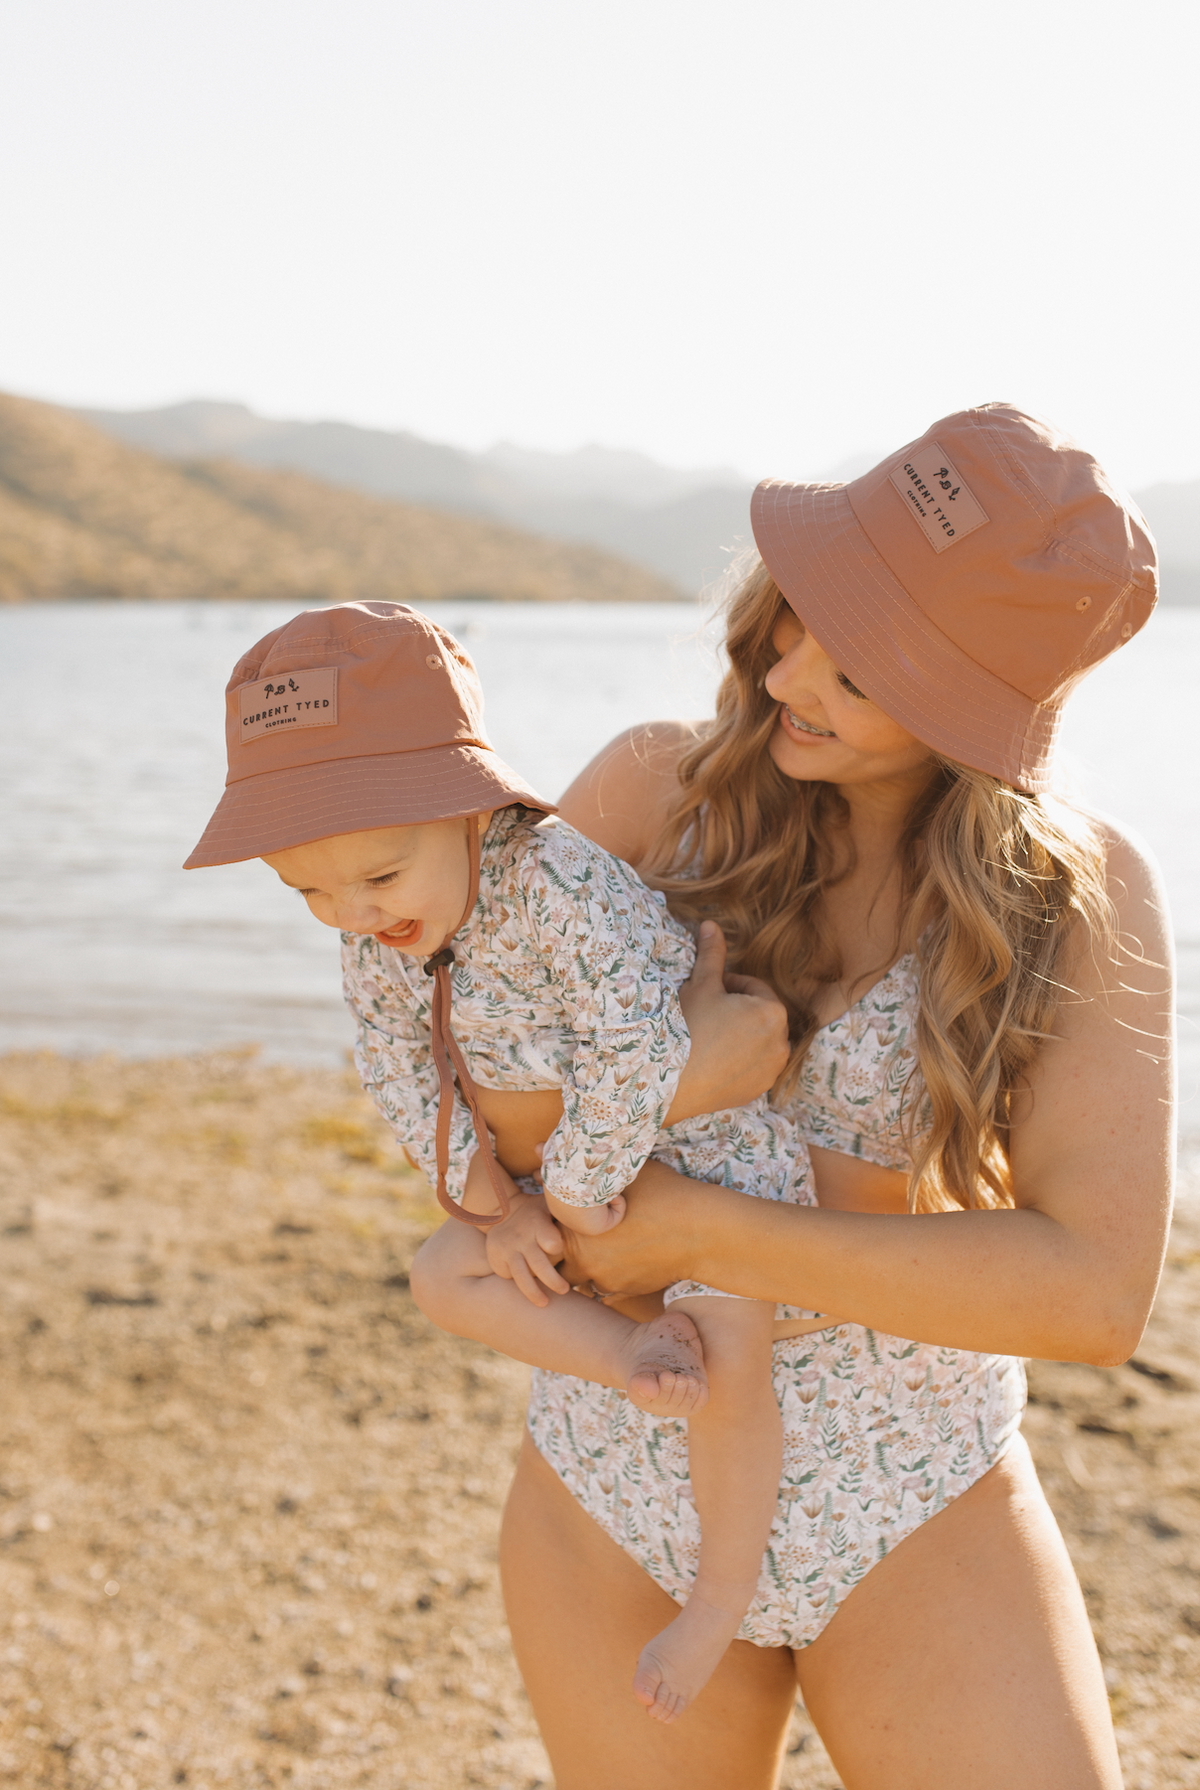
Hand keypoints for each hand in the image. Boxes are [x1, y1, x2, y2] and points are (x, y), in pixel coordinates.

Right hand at [483, 1190, 569, 1307]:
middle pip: (539, 1265)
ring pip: (522, 1276)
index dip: (556, 1247)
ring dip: (534, 1293)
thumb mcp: (550, 1204)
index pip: (551, 1241)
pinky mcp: (497, 1258)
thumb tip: (603, 1213)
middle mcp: (522, 1236)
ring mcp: (507, 1249)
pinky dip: (519, 1285)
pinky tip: (528, 1290)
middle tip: (565, 1289)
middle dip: (553, 1281)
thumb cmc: (537, 1212)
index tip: (560, 1251)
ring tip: (545, 1303)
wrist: (501, 1210)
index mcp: (537, 1222)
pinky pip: (508, 1277)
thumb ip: (568, 1213)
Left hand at [556, 1159, 704, 1296]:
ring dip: (582, 1268)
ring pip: (576, 1280)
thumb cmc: (661, 1192)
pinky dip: (606, 1278)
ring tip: (597, 1252)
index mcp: (576, 1224)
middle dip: (559, 1251)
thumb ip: (576, 1165)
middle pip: (553, 1260)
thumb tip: (537, 1148)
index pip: (544, 1229)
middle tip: (573, 1238)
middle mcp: (582, 1255)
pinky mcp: (621, 1290)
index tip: (564, 1215)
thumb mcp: (620, 1172)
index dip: (551, 1222)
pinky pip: (602, 1291)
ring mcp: (601, 1276)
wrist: (697, 1232)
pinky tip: (620, 1262)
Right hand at [667, 922, 789, 1121]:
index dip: (729, 986)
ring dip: (742, 1034)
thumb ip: (712, 954)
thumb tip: (711, 925)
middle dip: (738, 1010)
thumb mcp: (701, 985)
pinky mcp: (759, 1090)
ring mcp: (772, 1069)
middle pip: (760, 1014)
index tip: (708, 992)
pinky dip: (741, 1060)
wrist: (670, 1081)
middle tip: (708, 1013)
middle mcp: (782, 1042)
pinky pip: (754, 1067)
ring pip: (759, 1041)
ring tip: (711, 1036)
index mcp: (773, 1012)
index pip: (754, 987)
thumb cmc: (687, 1028)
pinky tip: (714, 1059)